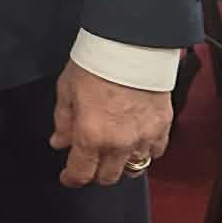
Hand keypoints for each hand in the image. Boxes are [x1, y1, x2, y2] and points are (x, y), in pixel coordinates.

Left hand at [50, 62, 171, 187]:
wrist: (131, 43)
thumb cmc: (98, 61)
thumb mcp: (67, 89)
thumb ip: (63, 120)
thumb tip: (59, 140)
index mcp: (91, 135)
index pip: (81, 174)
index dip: (71, 178)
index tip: (68, 176)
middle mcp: (119, 143)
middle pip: (107, 177)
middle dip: (95, 173)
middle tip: (90, 161)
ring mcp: (143, 137)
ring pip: (133, 169)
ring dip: (120, 165)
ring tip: (113, 152)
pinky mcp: (162, 127)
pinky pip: (155, 153)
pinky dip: (145, 152)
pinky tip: (136, 142)